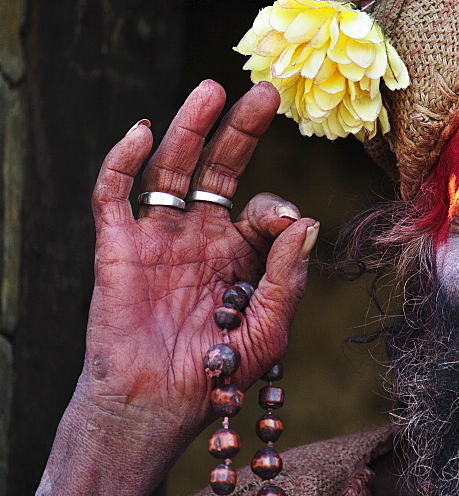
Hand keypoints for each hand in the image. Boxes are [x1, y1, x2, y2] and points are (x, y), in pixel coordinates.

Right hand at [82, 79, 316, 435]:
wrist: (159, 404)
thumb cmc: (220, 370)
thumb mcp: (271, 325)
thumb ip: (288, 275)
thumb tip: (307, 221)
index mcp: (241, 252)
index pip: (262, 208)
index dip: (276, 208)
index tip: (285, 223)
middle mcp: (201, 235)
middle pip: (220, 169)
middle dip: (240, 130)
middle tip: (263, 91)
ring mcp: (159, 237)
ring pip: (172, 170)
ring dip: (190, 128)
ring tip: (212, 90)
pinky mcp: (118, 246)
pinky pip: (114, 196)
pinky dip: (123, 162)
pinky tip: (142, 132)